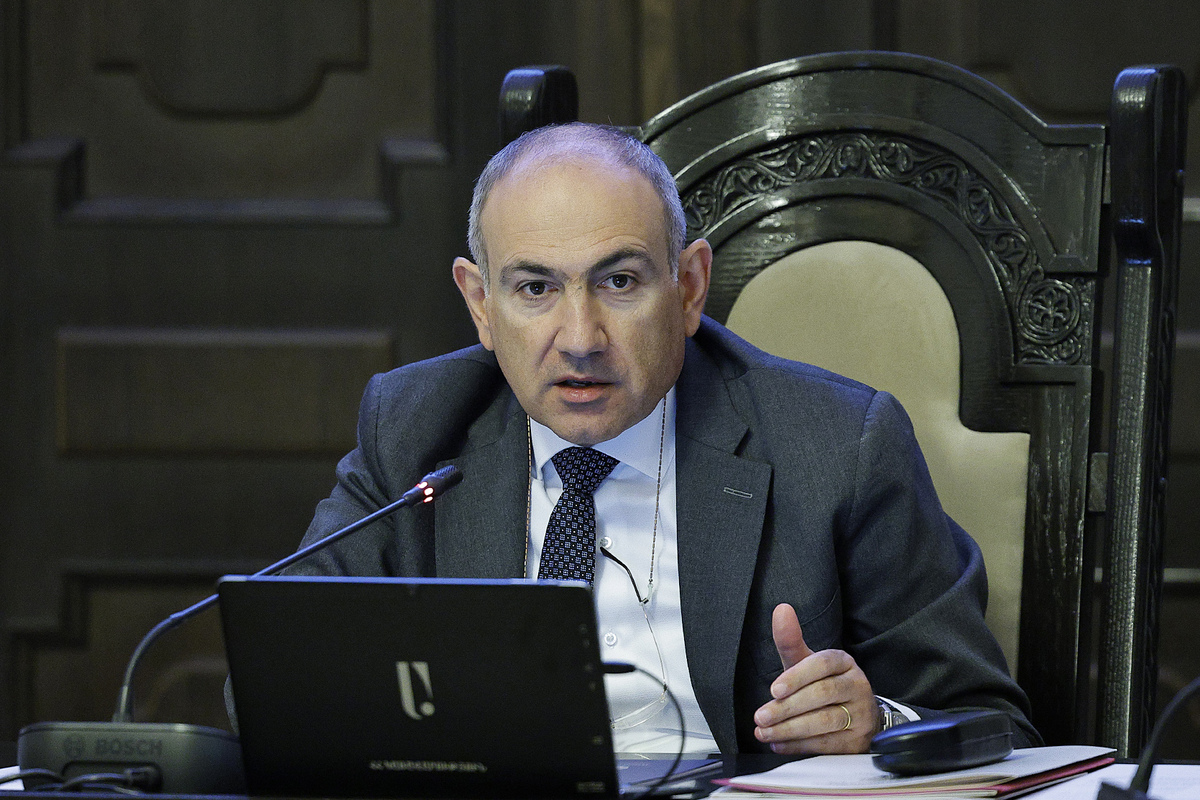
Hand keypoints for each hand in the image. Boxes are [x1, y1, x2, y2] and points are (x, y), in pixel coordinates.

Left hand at [753, 603, 877, 753]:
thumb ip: (791, 641)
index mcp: (843, 662)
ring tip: (765, 732)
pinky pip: (828, 744)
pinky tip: (780, 744)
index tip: (773, 689)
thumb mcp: (807, 662)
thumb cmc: (825, 684)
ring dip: (790, 729)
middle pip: (822, 694)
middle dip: (787, 707)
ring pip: (826, 722)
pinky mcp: (859, 740)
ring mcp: (861, 714)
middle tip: (761, 716)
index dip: (798, 676)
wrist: (858, 715)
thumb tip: (781, 610)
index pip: (823, 664)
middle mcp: (857, 685)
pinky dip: (800, 745)